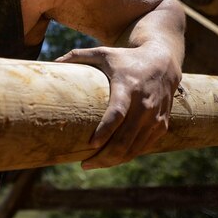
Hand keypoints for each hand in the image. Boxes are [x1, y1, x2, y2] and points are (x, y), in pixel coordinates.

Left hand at [56, 43, 180, 169]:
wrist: (163, 62)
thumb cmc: (126, 59)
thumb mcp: (103, 53)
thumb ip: (78, 56)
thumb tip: (54, 61)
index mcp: (128, 86)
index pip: (117, 113)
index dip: (105, 130)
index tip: (91, 144)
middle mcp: (144, 103)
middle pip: (125, 138)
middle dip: (105, 155)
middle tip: (84, 164)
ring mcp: (155, 117)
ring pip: (134, 147)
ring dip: (114, 160)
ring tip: (92, 164)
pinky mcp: (161, 125)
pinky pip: (143, 147)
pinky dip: (127, 156)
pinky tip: (110, 160)